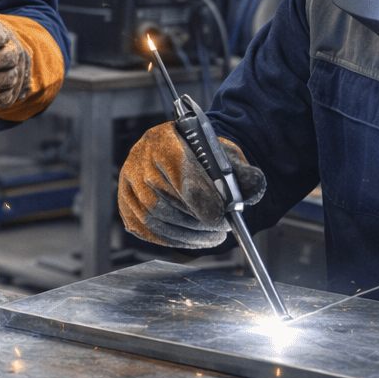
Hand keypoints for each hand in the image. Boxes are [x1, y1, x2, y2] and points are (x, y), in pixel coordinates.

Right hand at [117, 121, 265, 248]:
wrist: (189, 156)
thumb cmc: (206, 157)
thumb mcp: (228, 157)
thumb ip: (242, 173)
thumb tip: (253, 187)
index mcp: (165, 137)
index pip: (178, 170)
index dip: (199, 198)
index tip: (220, 217)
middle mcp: (140, 157)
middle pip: (162, 198)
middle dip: (195, 220)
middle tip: (219, 229)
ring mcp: (128, 181)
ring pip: (151, 217)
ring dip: (185, 233)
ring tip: (209, 234)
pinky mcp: (125, 202)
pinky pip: (143, 229)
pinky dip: (170, 239)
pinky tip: (191, 238)